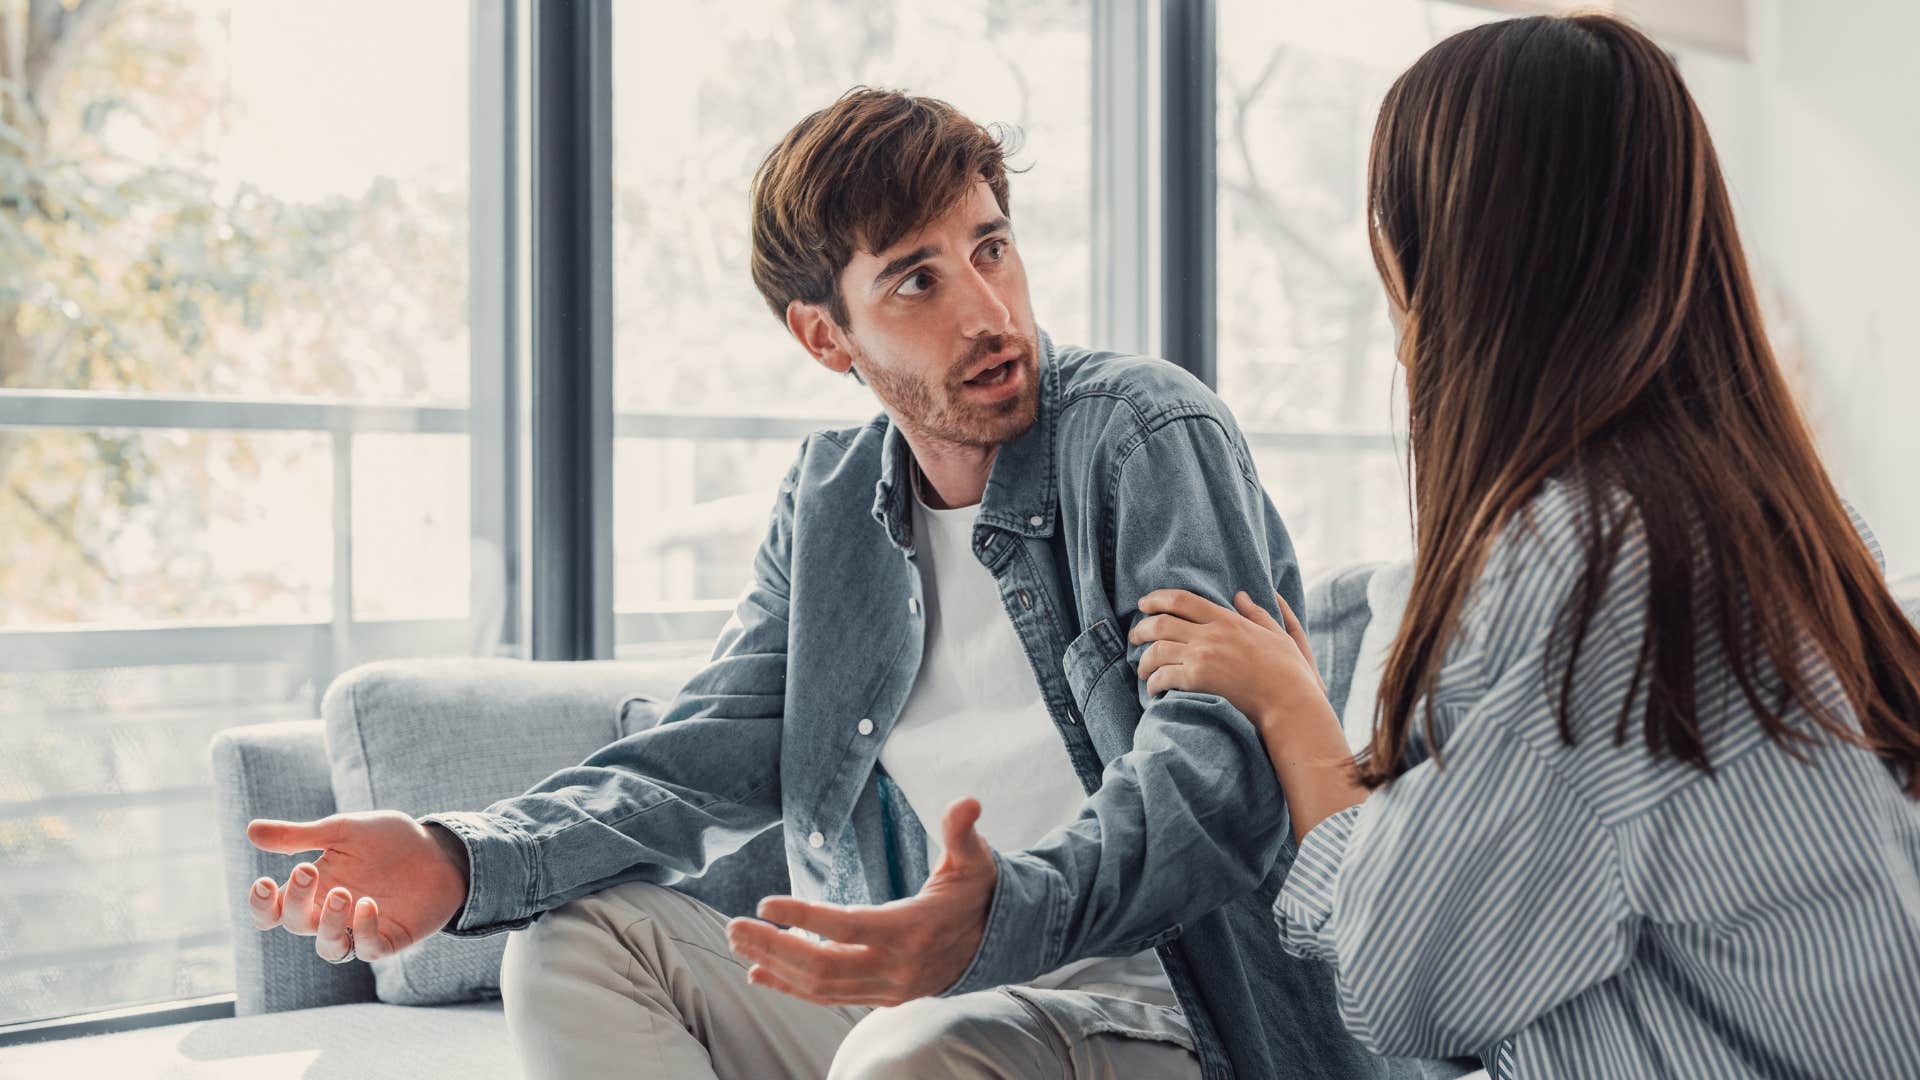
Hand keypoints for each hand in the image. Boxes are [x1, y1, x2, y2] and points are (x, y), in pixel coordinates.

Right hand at [246, 811, 470, 963]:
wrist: (439, 848)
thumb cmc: (387, 840)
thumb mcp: (342, 830)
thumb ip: (299, 835)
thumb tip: (250, 831)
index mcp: (313, 890)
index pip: (273, 912)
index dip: (261, 906)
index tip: (265, 883)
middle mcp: (330, 914)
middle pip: (296, 925)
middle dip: (297, 901)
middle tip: (309, 870)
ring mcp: (359, 929)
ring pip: (328, 947)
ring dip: (329, 925)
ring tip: (343, 893)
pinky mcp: (389, 939)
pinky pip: (368, 949)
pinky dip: (364, 931)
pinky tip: (368, 905)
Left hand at [725, 798, 997, 1006]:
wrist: (996, 941)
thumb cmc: (977, 893)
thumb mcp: (975, 859)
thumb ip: (963, 832)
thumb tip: (965, 803)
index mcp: (913, 929)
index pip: (848, 928)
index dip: (804, 918)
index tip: (764, 903)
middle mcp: (897, 967)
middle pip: (823, 965)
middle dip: (773, 947)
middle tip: (733, 926)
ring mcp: (888, 988)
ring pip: (821, 986)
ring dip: (776, 965)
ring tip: (739, 943)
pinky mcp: (882, 997)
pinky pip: (829, 997)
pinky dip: (792, 987)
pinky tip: (760, 973)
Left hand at [1133, 589, 1362, 840]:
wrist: (1289, 702)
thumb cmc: (1289, 672)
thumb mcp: (1277, 634)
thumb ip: (1258, 613)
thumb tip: (1242, 595)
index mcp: (1227, 619)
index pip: (1182, 600)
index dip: (1157, 599)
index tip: (1144, 604)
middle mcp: (1210, 634)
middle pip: (1161, 623)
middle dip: (1141, 629)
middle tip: (1134, 637)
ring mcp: (1202, 656)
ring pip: (1157, 650)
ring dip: (1144, 660)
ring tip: (1142, 669)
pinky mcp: (1197, 680)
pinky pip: (1163, 676)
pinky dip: (1153, 682)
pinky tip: (1153, 689)